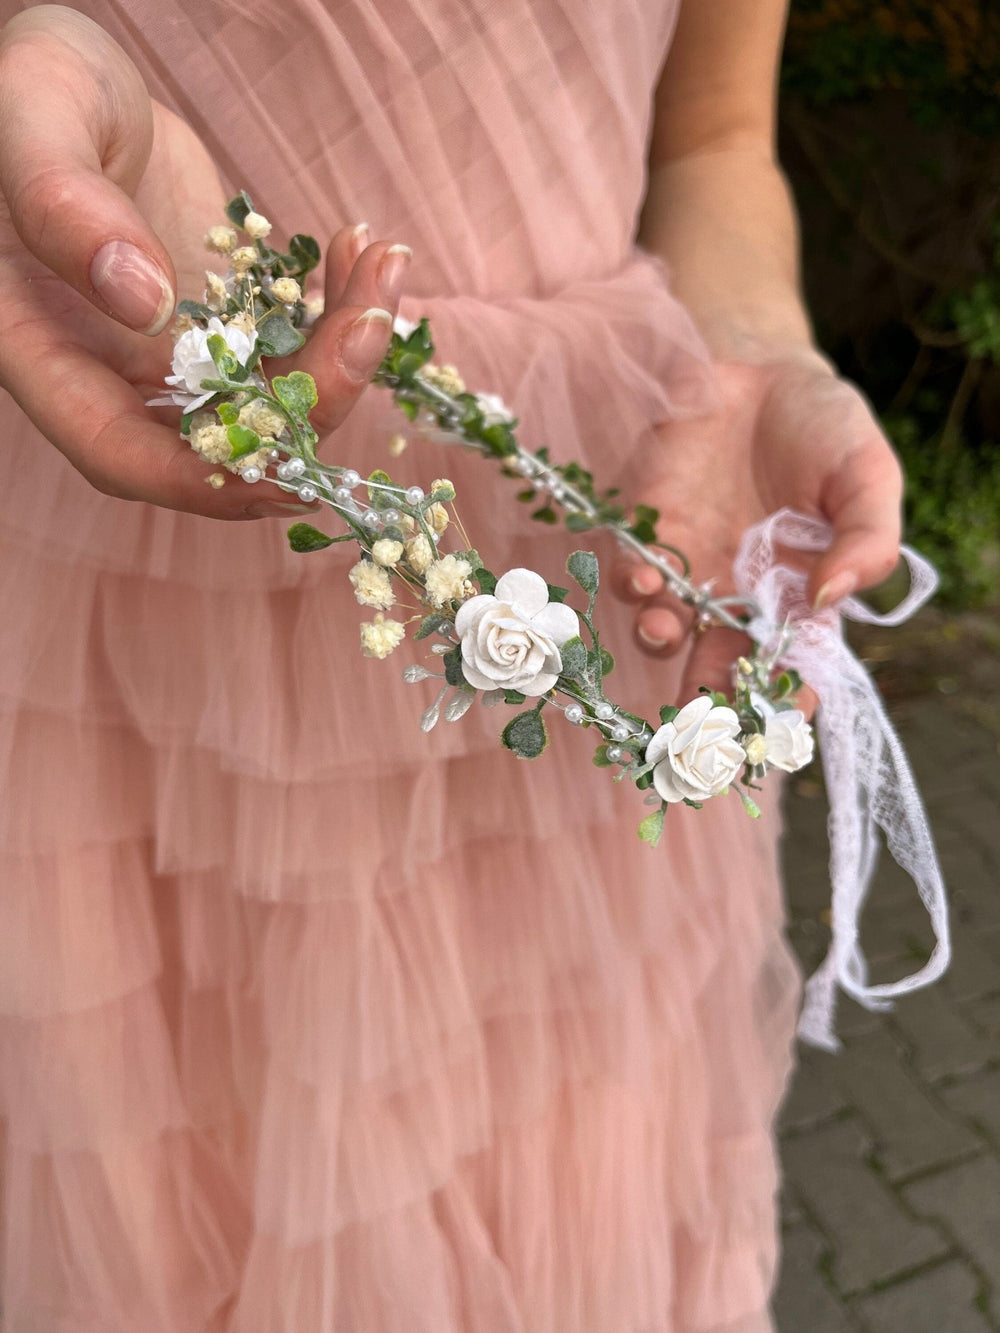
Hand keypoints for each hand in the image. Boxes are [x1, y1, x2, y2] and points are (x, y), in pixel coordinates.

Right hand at [0, 6, 407, 518]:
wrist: (73, 82)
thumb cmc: (27, 89)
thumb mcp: (35, 118)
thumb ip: (66, 208)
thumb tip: (147, 301)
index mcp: (45, 354)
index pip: (119, 454)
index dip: (201, 479)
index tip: (283, 472)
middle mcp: (117, 375)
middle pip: (221, 440)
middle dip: (309, 403)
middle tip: (369, 324)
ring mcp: (181, 355)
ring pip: (273, 398)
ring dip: (343, 353)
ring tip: (382, 263)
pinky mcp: (229, 323)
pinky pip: (294, 345)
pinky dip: (337, 311)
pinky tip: (361, 251)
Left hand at [611, 353, 903, 710]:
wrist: (761, 367)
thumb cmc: (824, 428)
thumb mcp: (867, 475)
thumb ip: (866, 539)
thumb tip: (830, 597)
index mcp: (796, 593)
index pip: (790, 663)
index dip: (783, 696)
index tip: (778, 721)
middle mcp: (737, 593)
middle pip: (719, 662)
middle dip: (706, 695)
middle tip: (697, 719)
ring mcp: (688, 564)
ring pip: (668, 626)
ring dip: (663, 638)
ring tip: (668, 631)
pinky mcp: (647, 529)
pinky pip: (634, 572)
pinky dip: (634, 585)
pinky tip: (643, 583)